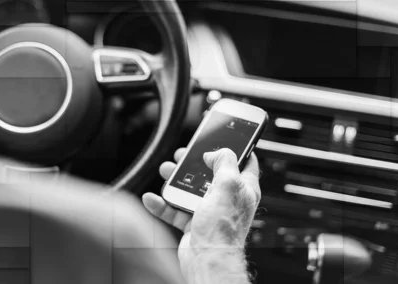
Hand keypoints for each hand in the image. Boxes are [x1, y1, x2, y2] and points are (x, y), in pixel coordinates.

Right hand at [142, 148, 260, 283]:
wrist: (208, 261)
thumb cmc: (223, 229)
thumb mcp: (228, 185)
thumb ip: (224, 162)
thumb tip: (215, 153)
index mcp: (243, 188)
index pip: (244, 161)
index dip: (234, 147)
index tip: (221, 137)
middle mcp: (227, 199)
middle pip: (210, 173)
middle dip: (195, 162)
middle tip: (184, 154)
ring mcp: (209, 211)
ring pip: (190, 189)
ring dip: (175, 180)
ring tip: (165, 170)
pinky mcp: (192, 224)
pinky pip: (174, 209)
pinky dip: (162, 203)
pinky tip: (152, 197)